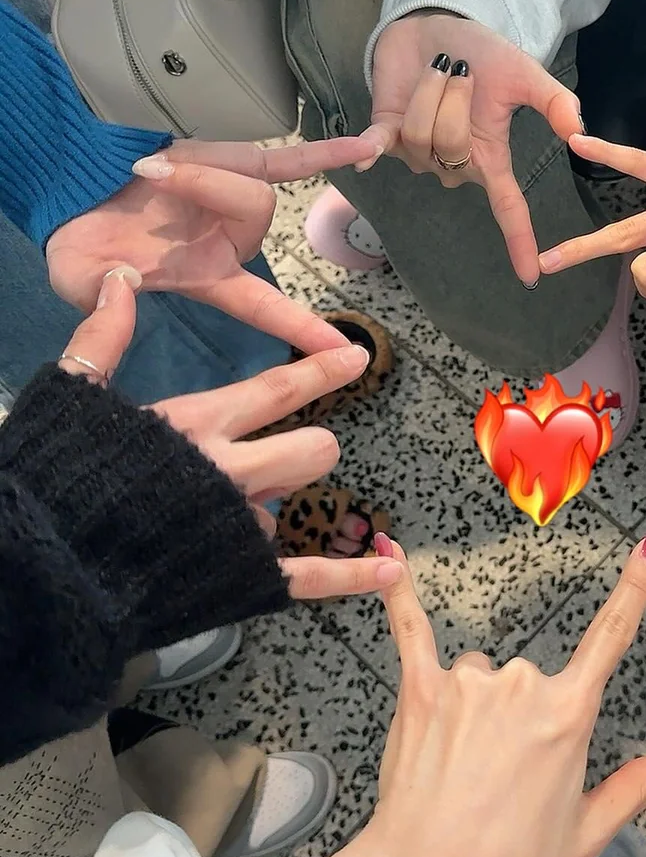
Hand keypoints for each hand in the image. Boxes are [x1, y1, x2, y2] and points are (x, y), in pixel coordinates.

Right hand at [46, 135, 382, 354]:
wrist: (73, 195)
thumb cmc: (81, 248)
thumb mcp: (79, 282)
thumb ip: (96, 299)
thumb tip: (123, 284)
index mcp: (209, 276)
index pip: (264, 306)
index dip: (300, 328)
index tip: (345, 356)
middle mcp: (232, 241)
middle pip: (258, 214)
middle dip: (208, 190)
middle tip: (149, 178)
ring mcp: (237, 201)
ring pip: (256, 184)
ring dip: (206, 171)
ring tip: (149, 170)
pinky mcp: (231, 162)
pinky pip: (288, 160)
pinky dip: (324, 153)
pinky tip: (365, 146)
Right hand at [59, 270, 403, 601]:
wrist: (44, 565)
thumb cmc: (57, 477)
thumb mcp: (73, 397)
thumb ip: (103, 338)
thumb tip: (119, 279)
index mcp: (198, 424)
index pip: (278, 390)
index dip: (323, 372)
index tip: (358, 356)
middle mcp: (232, 472)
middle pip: (315, 451)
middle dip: (313, 448)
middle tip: (288, 457)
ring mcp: (243, 526)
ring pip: (297, 506)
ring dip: (278, 504)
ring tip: (238, 509)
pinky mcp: (245, 577)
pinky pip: (310, 577)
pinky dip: (351, 575)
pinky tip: (389, 569)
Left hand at [224, 530, 645, 856]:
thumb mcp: (585, 836)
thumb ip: (633, 790)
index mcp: (570, 715)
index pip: (612, 636)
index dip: (634, 589)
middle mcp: (523, 685)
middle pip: (528, 679)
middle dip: (517, 720)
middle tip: (498, 781)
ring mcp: (469, 682)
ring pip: (479, 676)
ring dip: (472, 708)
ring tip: (457, 771)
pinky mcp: (420, 688)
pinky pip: (413, 631)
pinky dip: (403, 597)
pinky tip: (393, 555)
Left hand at [367, 14, 581, 284]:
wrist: (436, 26)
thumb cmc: (481, 53)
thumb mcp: (524, 74)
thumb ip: (553, 101)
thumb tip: (577, 130)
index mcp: (489, 158)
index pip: (509, 207)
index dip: (519, 239)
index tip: (531, 276)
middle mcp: (453, 164)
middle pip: (449, 149)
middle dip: (453, 100)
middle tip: (459, 70)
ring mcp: (417, 152)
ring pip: (418, 135)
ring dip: (427, 91)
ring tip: (435, 70)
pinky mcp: (384, 132)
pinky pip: (376, 148)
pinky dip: (368, 150)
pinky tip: (362, 154)